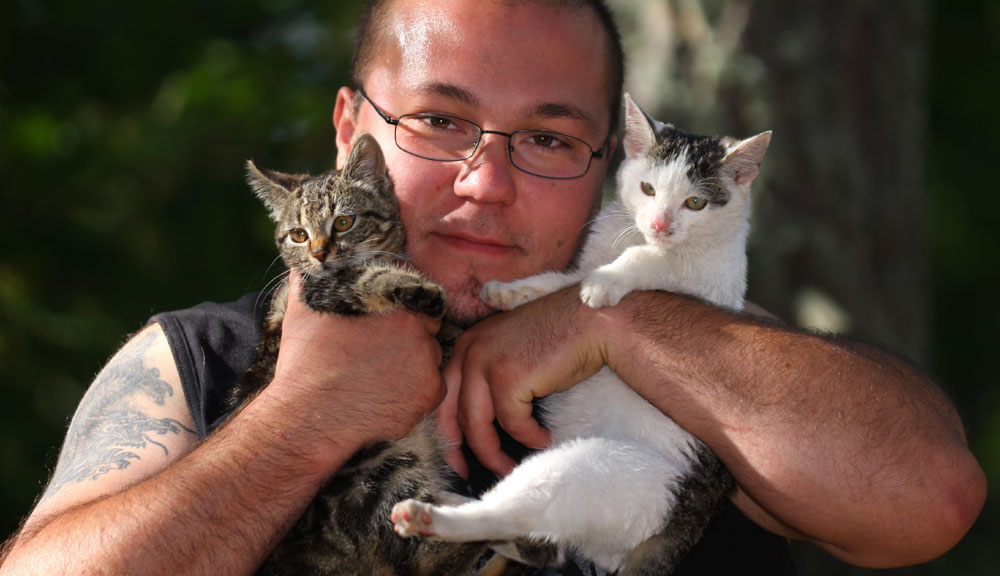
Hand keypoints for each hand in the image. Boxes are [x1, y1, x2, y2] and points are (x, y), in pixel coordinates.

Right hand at [268, 274, 446, 467]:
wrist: (308, 416)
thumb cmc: (304, 362)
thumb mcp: (303, 309)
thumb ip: (311, 280)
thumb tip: (303, 263)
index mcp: (393, 302)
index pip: (418, 296)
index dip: (407, 309)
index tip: (393, 322)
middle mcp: (416, 329)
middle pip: (428, 328)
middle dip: (413, 337)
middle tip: (387, 353)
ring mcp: (426, 362)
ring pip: (432, 358)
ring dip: (417, 364)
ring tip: (383, 376)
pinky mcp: (429, 394)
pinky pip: (434, 389)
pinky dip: (418, 393)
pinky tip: (389, 395)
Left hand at [440, 286, 606, 475]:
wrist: (591, 321)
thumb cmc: (560, 338)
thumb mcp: (511, 352)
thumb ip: (489, 377)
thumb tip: (484, 421)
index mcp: (467, 345)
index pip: (444, 395)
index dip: (447, 430)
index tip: (457, 456)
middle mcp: (470, 350)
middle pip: (451, 413)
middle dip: (458, 450)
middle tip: (468, 473)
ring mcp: (487, 362)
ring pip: (476, 425)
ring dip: (493, 453)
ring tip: (509, 466)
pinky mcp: (509, 377)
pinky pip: (513, 424)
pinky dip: (528, 436)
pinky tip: (543, 437)